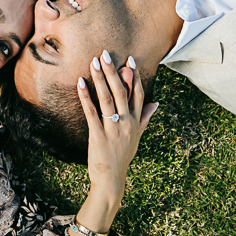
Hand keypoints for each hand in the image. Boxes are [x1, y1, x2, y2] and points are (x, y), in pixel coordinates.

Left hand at [80, 51, 156, 206]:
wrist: (111, 180)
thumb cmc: (123, 156)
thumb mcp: (137, 137)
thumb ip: (144, 118)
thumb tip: (155, 103)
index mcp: (136, 122)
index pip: (138, 95)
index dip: (134, 77)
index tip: (130, 60)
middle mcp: (127, 124)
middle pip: (121, 93)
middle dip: (113, 72)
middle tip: (105, 54)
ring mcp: (113, 130)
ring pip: (107, 99)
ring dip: (100, 79)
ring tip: (94, 62)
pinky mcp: (98, 136)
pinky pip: (91, 112)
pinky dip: (86, 96)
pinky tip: (80, 82)